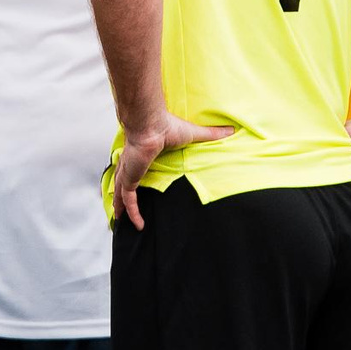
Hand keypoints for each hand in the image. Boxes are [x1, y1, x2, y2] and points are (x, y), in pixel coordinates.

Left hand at [113, 113, 234, 228]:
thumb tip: (231, 130)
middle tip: (119, 207)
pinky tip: (138, 225)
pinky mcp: (130, 178)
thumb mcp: (193, 134)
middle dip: (119, 194)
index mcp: (142, 153)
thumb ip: (210, 135)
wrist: (151, 124)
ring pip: (121, 193)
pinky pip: (129, 200)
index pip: (135, 166)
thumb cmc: (168, 125)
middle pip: (122, 181)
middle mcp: (131, 163)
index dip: (133, 175)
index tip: (135, 182)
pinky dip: (133, 213)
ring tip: (120, 219)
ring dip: (121, 207)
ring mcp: (129, 171)